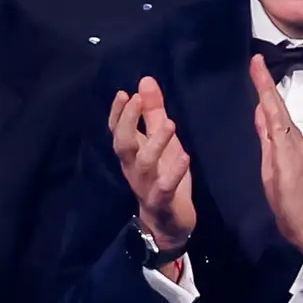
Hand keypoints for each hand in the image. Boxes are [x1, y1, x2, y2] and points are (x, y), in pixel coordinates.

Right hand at [110, 76, 197, 258]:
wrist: (167, 222)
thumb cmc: (164, 176)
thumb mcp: (161, 141)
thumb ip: (153, 112)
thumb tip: (145, 80)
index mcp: (132, 153)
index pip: (117, 130)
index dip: (118, 113)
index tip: (124, 93)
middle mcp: (133, 167)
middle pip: (123, 144)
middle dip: (127, 121)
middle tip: (136, 100)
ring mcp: (145, 184)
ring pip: (143, 163)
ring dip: (155, 143)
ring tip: (169, 125)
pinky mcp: (162, 200)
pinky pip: (164, 186)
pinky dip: (174, 172)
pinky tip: (184, 157)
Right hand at [248, 55, 302, 263]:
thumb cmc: (291, 201)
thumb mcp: (278, 171)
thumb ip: (271, 141)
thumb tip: (263, 112)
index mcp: (286, 140)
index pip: (273, 106)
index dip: (263, 84)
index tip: (256, 62)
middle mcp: (288, 139)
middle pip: (275, 106)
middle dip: (264, 84)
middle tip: (254, 64)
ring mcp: (286, 148)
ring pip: (274, 115)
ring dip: (265, 97)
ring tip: (256, 81)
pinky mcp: (282, 157)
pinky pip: (272, 129)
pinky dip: (266, 115)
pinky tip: (261, 113)